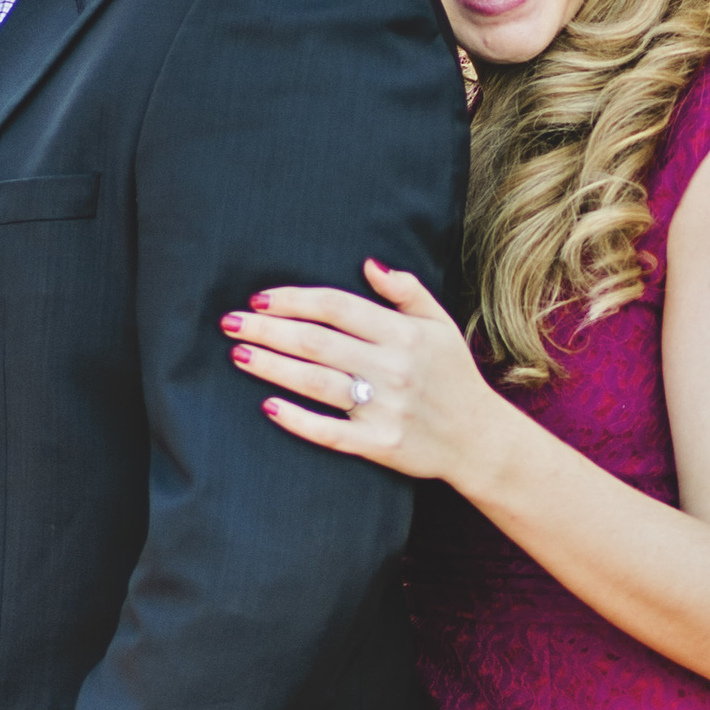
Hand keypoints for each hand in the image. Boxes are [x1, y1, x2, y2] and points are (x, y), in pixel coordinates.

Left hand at [222, 260, 511, 489]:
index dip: (294, 300)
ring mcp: (385, 408)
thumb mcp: (439, 325)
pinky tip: (268, 406)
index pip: (337, 307)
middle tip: (230, 323)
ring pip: (316, 383)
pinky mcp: (380, 445)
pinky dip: (298, 420)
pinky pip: (331, 432)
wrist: (479, 440)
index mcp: (404, 333)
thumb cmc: (453, 377)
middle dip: (268, 330)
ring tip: (238, 355)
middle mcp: (393, 367)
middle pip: (317, 342)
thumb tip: (367, 263)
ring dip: (273, 367)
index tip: (259, 300)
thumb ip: (406, 291)